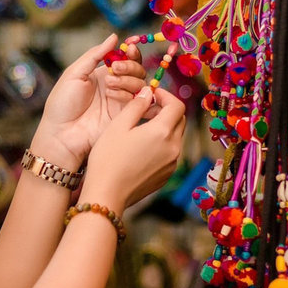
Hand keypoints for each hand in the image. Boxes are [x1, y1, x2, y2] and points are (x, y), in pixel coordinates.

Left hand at [32, 34, 148, 168]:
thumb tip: (114, 37)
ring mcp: (121, 101)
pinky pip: (137, 102)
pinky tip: (113, 97)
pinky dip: (128, 96)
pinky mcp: (124, 116)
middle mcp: (115, 85)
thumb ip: (95, 55)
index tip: (130, 48)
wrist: (61, 134)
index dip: (131, 52)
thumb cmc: (62, 104)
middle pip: (138, 70)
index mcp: (102, 73)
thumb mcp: (74, 73)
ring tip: (109, 86)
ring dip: (127, 80)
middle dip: (129, 66)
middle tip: (114, 69)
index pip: (125, 58)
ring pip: (140, 84)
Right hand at [82, 87, 185, 212]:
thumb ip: (137, 105)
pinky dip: (162, 143)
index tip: (153, 95)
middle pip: (180, 120)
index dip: (166, 96)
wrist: (107, 194)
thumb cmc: (108, 158)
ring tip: (142, 128)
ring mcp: (172, 163)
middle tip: (147, 109)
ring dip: (165, 127)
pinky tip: (142, 147)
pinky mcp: (167, 175)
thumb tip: (148, 92)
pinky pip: (170, 152)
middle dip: (167, 110)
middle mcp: (173, 148)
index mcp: (163, 132)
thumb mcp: (118, 125)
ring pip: (176, 137)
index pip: (177, 106)